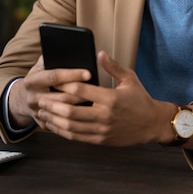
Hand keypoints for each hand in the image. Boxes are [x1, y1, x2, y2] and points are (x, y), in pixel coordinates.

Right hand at [8, 56, 91, 129]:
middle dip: (80, 93)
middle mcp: (32, 98)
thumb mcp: (40, 65)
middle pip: (61, 97)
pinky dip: (74, 119)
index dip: (72, 74)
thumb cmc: (38, 77)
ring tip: (94, 101)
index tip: (88, 73)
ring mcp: (37, 113)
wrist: (22, 99)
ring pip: (63, 112)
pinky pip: (61, 124)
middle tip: (96, 90)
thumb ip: (51, 57)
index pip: (54, 76)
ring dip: (80, 106)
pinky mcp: (43, 124)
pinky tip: (86, 114)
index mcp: (31, 81)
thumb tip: (68, 50)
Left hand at [35, 51, 176, 145]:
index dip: (65, 86)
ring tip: (42, 113)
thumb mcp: (130, 78)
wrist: (151, 124)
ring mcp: (101, 130)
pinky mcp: (100, 140)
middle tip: (41, 99)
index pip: (81, 91)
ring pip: (71, 127)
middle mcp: (104, 116)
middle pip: (71, 111)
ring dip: (54, 120)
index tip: (54, 82)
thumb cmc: (140, 99)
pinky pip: (77, 137)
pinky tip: (54, 126)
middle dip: (53, 106)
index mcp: (110, 98)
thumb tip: (100, 53)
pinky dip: (62, 132)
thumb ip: (113, 66)